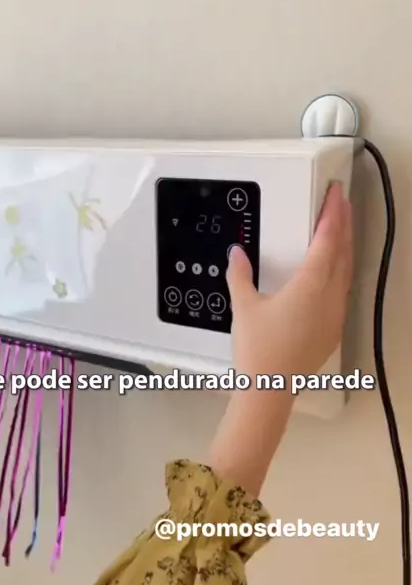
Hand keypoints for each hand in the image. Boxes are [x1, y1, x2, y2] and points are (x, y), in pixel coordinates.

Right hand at [227, 181, 352, 381]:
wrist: (270, 389)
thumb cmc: (258, 350)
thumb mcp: (243, 306)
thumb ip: (240, 275)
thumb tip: (237, 254)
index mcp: (310, 284)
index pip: (328, 239)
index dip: (334, 214)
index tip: (337, 195)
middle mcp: (329, 296)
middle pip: (343, 251)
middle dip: (344, 224)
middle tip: (342, 203)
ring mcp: (334, 313)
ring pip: (347, 271)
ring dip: (344, 247)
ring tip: (341, 230)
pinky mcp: (333, 328)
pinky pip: (343, 290)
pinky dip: (341, 271)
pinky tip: (334, 270)